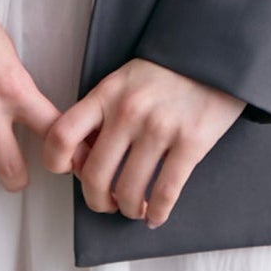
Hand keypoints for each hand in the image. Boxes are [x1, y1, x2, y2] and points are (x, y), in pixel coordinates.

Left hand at [40, 58, 246, 228]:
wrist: (213, 55)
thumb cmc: (165, 72)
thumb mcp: (125, 80)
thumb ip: (102, 112)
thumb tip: (83, 158)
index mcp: (106, 93)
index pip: (62, 134)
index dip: (57, 162)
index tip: (69, 173)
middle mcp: (128, 111)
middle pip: (94, 175)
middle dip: (97, 200)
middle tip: (106, 203)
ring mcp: (159, 128)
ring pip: (129, 191)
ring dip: (127, 209)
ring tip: (133, 208)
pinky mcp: (191, 143)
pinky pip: (165, 193)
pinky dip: (157, 213)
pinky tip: (155, 216)